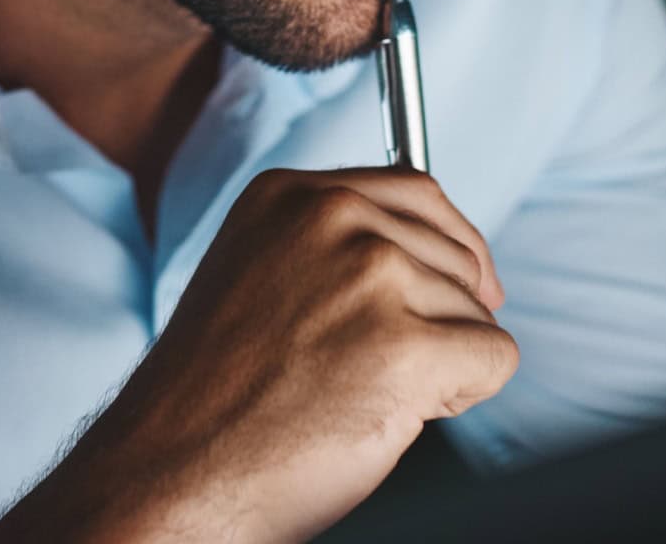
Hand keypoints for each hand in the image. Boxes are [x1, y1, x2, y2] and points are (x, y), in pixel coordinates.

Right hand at [0, 165, 515, 542]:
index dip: (447, 251)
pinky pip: (495, 359)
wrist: (170, 473)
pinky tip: (392, 412)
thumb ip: (335, 248)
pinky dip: (463, 397)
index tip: (453, 289)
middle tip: (372, 367)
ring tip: (358, 392)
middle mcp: (330, 216)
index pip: (419, 192)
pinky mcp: (400, 344)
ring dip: (441, 361)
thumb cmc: (214, 399)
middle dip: (439, 316)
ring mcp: (367, 274)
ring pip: (476, 311)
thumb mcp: (263, 278)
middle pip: (457, 253)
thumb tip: (437, 256)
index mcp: (288, 194)